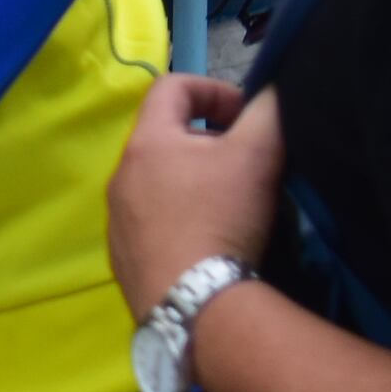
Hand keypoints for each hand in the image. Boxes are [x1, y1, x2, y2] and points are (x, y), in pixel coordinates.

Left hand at [106, 70, 284, 318]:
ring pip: (158, 184)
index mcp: (146, 142)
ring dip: (194, 183)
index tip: (247, 116)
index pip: (172, 87)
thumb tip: (273, 90)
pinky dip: (181, 221)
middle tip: (246, 162)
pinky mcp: (125, 259)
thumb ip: (268, 112)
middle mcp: (121, 176)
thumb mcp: (257, 155)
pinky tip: (210, 244)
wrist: (195, 304)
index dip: (214, 89)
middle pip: (165, 138)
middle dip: (209, 141)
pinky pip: (153, 225)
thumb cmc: (221, 217)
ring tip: (232, 205)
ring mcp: (117, 221)